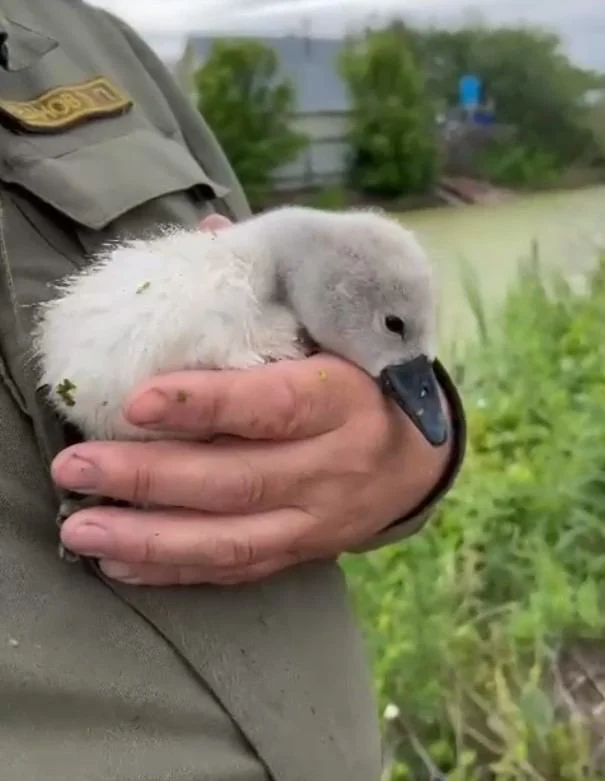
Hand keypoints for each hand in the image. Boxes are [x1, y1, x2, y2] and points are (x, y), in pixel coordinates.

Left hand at [51, 215, 452, 586]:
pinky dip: (175, 569)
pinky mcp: (302, 551)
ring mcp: (318, 518)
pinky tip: (119, 562)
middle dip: (150, 476)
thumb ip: (276, 292)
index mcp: (343, 399)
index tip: (135, 400)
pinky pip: (237, 569)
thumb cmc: (365, 381)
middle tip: (74, 466)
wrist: (419, 458)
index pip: (272, 404)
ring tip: (82, 528)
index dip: (205, 404)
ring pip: (231, 538)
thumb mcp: (339, 333)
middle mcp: (332, 466)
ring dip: (149, 536)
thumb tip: (207, 233)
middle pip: (238, 479)